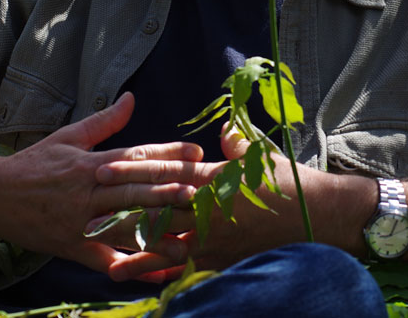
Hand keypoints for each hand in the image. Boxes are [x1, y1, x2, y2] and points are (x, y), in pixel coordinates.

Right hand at [0, 92, 204, 281]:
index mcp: (92, 161)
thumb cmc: (34, 164)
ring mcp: (81, 219)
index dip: (166, 154)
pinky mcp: (72, 246)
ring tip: (188, 232)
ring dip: (157, 228)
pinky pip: (105, 259)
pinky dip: (130, 267)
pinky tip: (154, 272)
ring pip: (124, 223)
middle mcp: (89, 189)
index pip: (135, 155)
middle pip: (135, 188)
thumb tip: (131, 97)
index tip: (195, 152)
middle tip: (202, 190)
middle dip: (170, 189)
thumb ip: (105, 121)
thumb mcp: (69, 137)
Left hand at [93, 128, 349, 273]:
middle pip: (156, 209)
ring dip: (132, 248)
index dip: (133, 171)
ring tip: (100, 254)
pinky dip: (159, 274)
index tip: (104, 168)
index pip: (166, 173)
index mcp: (215, 179)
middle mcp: (210, 210)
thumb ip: (238, 143)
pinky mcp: (220, 259)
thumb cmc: (291, 183)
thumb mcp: (263, 156)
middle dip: (121, 209)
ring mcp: (214, 238)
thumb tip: (225, 129)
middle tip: (88, 209)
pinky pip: (183, 267)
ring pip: (165, 243)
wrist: (318, 218)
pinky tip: (139, 279)